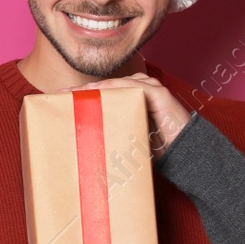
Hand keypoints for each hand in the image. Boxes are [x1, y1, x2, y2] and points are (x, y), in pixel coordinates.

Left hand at [55, 72, 192, 158]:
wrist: (187, 159)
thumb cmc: (157, 153)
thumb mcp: (127, 142)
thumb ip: (111, 136)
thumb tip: (82, 147)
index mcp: (133, 99)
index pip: (103, 93)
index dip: (81, 95)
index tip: (58, 100)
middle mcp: (141, 90)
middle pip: (106, 86)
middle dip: (82, 91)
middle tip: (58, 96)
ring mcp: (151, 89)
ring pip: (115, 85)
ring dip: (93, 88)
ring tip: (73, 95)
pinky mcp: (159, 93)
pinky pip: (131, 87)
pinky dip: (113, 89)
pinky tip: (96, 93)